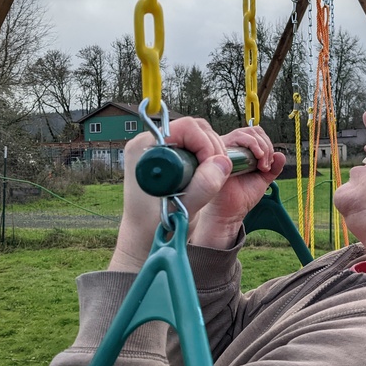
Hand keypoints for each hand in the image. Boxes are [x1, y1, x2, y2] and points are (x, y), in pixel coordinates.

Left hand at [111, 117, 237, 271]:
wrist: (142, 237)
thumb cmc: (155, 227)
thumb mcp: (183, 208)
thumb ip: (203, 186)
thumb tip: (223, 162)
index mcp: (145, 148)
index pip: (186, 128)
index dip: (206, 144)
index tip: (213, 168)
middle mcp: (148, 143)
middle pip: (193, 128)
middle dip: (212, 148)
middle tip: (217, 173)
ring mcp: (156, 148)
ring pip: (196, 135)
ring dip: (211, 152)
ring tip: (213, 176)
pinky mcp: (166, 156)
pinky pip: (193, 146)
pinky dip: (206, 157)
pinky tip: (207, 175)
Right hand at [188, 125, 284, 248]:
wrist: (232, 211)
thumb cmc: (244, 195)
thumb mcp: (264, 178)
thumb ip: (273, 167)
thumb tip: (281, 154)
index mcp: (241, 152)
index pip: (256, 134)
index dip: (267, 144)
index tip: (269, 164)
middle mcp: (232, 148)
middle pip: (252, 130)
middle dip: (266, 145)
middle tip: (266, 165)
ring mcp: (224, 150)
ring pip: (244, 133)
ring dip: (260, 146)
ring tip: (262, 165)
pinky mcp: (220, 153)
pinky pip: (235, 139)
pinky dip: (251, 145)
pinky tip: (257, 161)